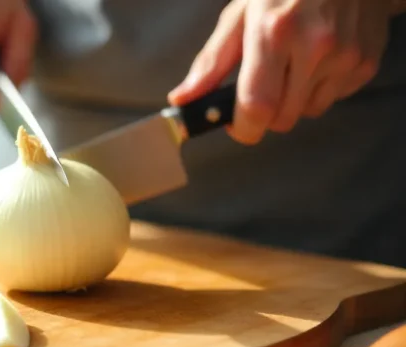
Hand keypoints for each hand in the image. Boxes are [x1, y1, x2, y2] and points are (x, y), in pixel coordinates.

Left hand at [168, 0, 391, 144]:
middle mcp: (315, 47)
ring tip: (293, 64)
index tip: (235, 124)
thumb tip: (183, 99)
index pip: (257, 107)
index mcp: (275, 32)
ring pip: (308, 112)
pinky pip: (334, 99)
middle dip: (265, 113)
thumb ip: (212, 61)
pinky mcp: (367, 63)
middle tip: (262, 84)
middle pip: (282, 118)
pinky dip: (320, 89)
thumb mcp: (241, 13)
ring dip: (294, 101)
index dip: (242, 128)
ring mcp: (346, 56)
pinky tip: (317, 59)